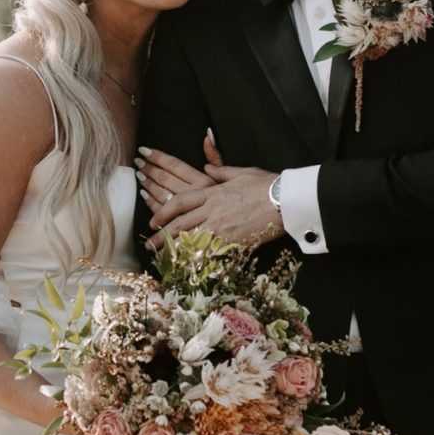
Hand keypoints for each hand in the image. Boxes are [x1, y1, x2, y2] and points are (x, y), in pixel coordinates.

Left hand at [142, 134, 283, 249]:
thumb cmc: (265, 185)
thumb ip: (219, 170)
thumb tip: (206, 167)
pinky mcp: (232, 242)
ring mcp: (221, 228)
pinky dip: (194, 261)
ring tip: (160, 259)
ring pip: (189, 241)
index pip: (179, 202)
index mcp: (211, 192)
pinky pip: (208, 254)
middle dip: (161, 236)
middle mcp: (212, 211)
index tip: (153, 219)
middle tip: (149, 245)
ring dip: (172, 251)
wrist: (284, 200)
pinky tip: (184, 267)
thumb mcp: (240, 172)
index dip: (163, 212)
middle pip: (179, 225)